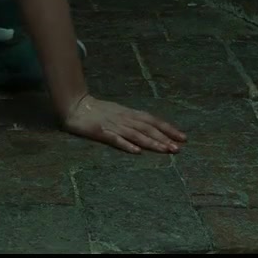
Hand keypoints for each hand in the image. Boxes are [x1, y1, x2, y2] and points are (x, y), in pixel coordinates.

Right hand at [63, 95, 187, 154]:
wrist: (75, 105)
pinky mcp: (100, 132)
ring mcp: (113, 125)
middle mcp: (124, 118)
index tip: (183, 138)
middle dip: (164, 138)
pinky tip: (136, 151)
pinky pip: (115, 139)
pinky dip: (126, 145)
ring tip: (165, 150)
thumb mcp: (119, 112)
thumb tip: (153, 128)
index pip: (152, 120)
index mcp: (129, 113)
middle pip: (147, 128)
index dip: (168, 128)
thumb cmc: (98, 110)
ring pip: (135, 134)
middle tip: (178, 149)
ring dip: (151, 142)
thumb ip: (133, 119)